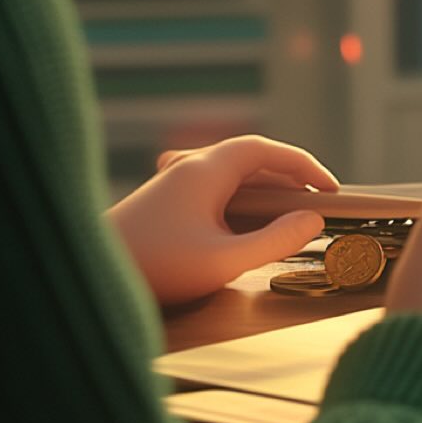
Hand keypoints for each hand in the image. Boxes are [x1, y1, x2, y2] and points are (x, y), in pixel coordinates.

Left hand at [107, 135, 340, 305]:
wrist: (92, 272)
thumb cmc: (156, 266)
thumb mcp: (226, 261)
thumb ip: (276, 240)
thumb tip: (312, 221)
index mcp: (205, 169)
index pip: (265, 149)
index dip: (303, 165)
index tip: (329, 189)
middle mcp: (188, 167)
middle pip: (248, 159)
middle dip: (286, 179)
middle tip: (313, 204)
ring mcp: (173, 183)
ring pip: (230, 174)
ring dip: (263, 191)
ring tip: (286, 215)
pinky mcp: (164, 201)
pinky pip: (213, 187)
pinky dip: (240, 199)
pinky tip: (243, 223)